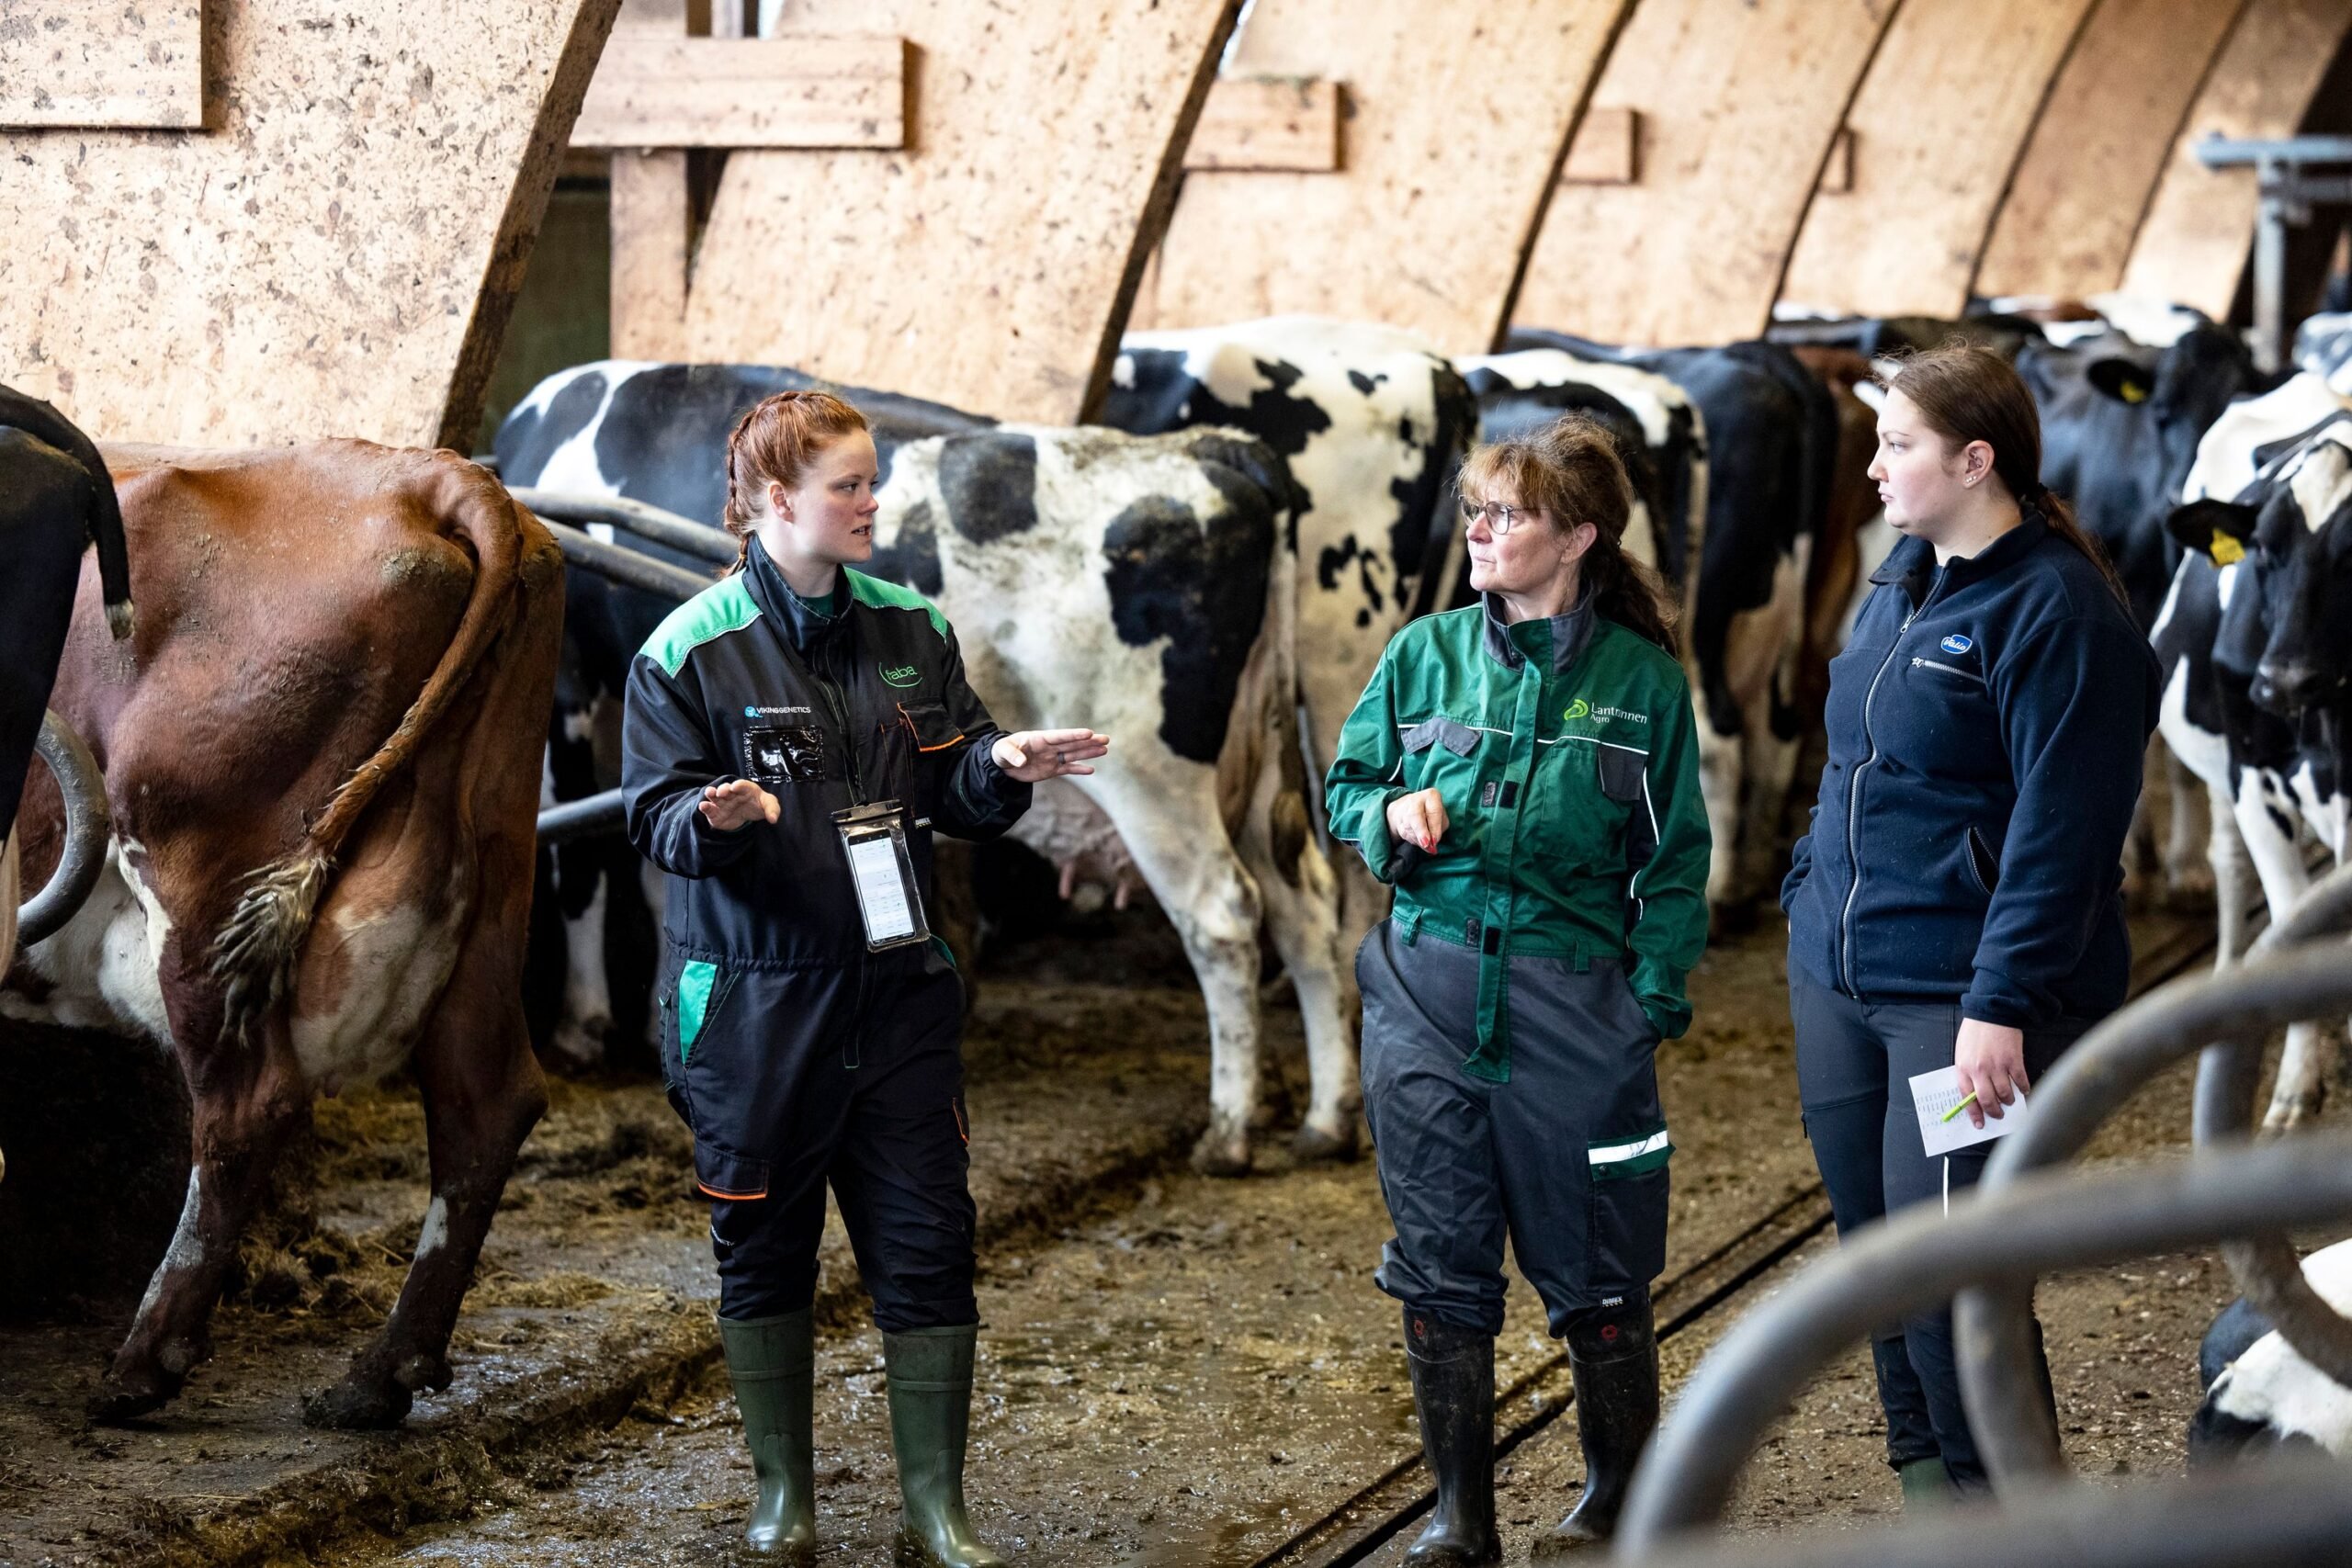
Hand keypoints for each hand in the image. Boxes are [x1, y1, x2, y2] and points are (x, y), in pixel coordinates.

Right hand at [699, 778, 779, 830]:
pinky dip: (705, 806)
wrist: (748, 815)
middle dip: (723, 789)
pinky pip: (709, 809)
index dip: (739, 785)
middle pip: (726, 788)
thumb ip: (773, 809)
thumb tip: (773, 819)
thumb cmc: (759, 805)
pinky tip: (703, 806)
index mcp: (745, 789)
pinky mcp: (715, 813)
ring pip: (715, 796)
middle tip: (722, 792)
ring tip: (709, 794)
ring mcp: (722, 802)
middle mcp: (731, 793)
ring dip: (711, 793)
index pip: (742, 785)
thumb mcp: (769, 805)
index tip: (735, 787)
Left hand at [992, 728, 1110, 782]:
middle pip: (1072, 744)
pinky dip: (1079, 770)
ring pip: (1073, 755)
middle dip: (1089, 742)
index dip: (1074, 735)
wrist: (1001, 764)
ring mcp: (1052, 758)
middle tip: (1106, 739)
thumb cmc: (1001, 752)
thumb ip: (1012, 755)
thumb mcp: (1002, 751)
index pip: (1060, 736)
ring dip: (1089, 753)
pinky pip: (1067, 769)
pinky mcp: (1051, 770)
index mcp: (1039, 738)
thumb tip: (1021, 762)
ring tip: (1105, 749)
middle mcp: (1049, 747)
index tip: (1089, 732)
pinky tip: (1091, 770)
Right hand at [1386, 788, 1448, 851]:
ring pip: (1408, 827)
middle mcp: (1415, 799)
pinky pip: (1404, 833)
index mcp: (1431, 796)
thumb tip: (1432, 842)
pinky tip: (1418, 841)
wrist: (1410, 808)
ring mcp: (1403, 808)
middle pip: (1415, 816)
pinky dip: (1412, 840)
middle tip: (1426, 844)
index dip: (1434, 827)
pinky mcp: (1396, 818)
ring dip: (1417, 839)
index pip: (1434, 812)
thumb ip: (1438, 829)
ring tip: (1425, 846)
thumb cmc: (1432, 814)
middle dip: (1421, 832)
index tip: (1435, 841)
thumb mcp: (1442, 819)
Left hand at [1953, 1018, 2028, 1129]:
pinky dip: (2024, 1089)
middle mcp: (1979, 1070)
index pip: (1967, 1097)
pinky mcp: (2014, 1060)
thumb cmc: (1974, 1032)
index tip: (1980, 1123)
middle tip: (1998, 1115)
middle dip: (1994, 1112)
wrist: (1991, 1013)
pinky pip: (2020, 1081)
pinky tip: (2024, 1090)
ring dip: (2009, 1100)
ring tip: (2010, 1100)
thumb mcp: (1962, 1052)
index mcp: (1963, 1068)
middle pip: (1988, 1100)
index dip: (1974, 1113)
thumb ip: (1967, 1072)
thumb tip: (1975, 1094)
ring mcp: (1997, 1066)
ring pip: (2005, 1094)